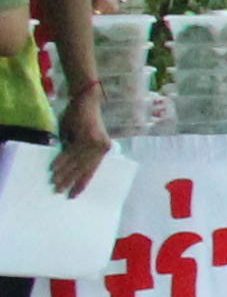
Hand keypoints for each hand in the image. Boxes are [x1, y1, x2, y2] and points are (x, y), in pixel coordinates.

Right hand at [42, 81, 104, 198]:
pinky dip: (62, 160)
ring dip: (64, 172)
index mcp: (103, 150)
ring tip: (54, 182)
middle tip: (59, 190)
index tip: (75, 194)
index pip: (92, 171)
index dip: (82, 183)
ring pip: (76, 162)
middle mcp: (101, 148)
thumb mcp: (82, 138)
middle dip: (70, 181)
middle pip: (83, 169)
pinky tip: (54, 168)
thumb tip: (67, 168)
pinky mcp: (86, 137)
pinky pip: (71, 152)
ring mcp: (94, 143)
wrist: (86, 102)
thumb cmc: (84, 120)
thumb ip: (77, 151)